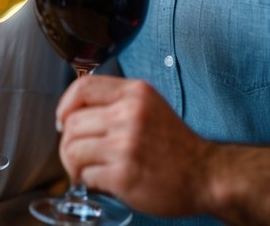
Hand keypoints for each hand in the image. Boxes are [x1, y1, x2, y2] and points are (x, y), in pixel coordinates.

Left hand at [56, 75, 215, 217]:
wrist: (207, 175)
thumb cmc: (177, 146)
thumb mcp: (151, 106)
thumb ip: (118, 102)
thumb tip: (75, 111)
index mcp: (135, 93)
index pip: (83, 87)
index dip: (65, 105)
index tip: (62, 120)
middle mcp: (129, 114)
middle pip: (72, 122)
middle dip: (67, 142)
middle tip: (77, 155)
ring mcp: (126, 145)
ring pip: (73, 150)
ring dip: (73, 165)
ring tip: (85, 170)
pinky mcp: (123, 175)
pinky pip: (86, 176)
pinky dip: (88, 182)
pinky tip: (101, 182)